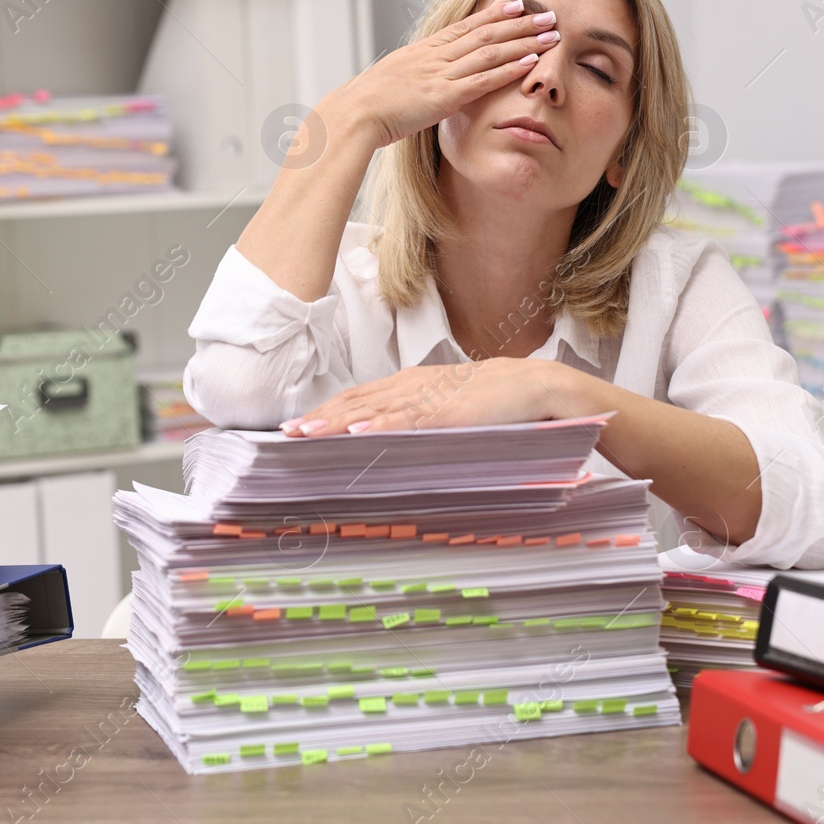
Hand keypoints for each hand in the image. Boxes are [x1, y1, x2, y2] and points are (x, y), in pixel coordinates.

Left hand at [280, 359, 567, 435]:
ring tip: (307, 432)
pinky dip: (380, 425)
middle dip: (320, 417)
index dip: (327, 411)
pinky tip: (358, 432)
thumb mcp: (447, 409)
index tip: (299, 426)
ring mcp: (430, 396)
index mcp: (411, 384)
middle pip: (357, 401)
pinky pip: (408, 418)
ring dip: (337, 421)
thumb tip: (387, 439)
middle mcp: (413, 385)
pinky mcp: (448, 410)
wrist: (535, 387)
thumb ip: (418, 419)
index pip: (360, 398)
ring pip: (374, 408)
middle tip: (287, 432)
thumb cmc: (495, 402)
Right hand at [318, 0, 560, 153]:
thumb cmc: (368, 105)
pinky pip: (484, 79)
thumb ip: (413, 79)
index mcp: (424, 52)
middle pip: (485, 33)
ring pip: (490, 51)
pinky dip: (509, 68)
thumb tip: (420, 83)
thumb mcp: (392, 83)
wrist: (354, 113)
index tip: (516, 5)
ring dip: (524, 41)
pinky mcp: (445, 96)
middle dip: (520, 23)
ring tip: (551, 35)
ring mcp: (441, 74)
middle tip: (548, 14)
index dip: (494, 15)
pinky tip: (531, 62)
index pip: (466, 27)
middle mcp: (436, 57)